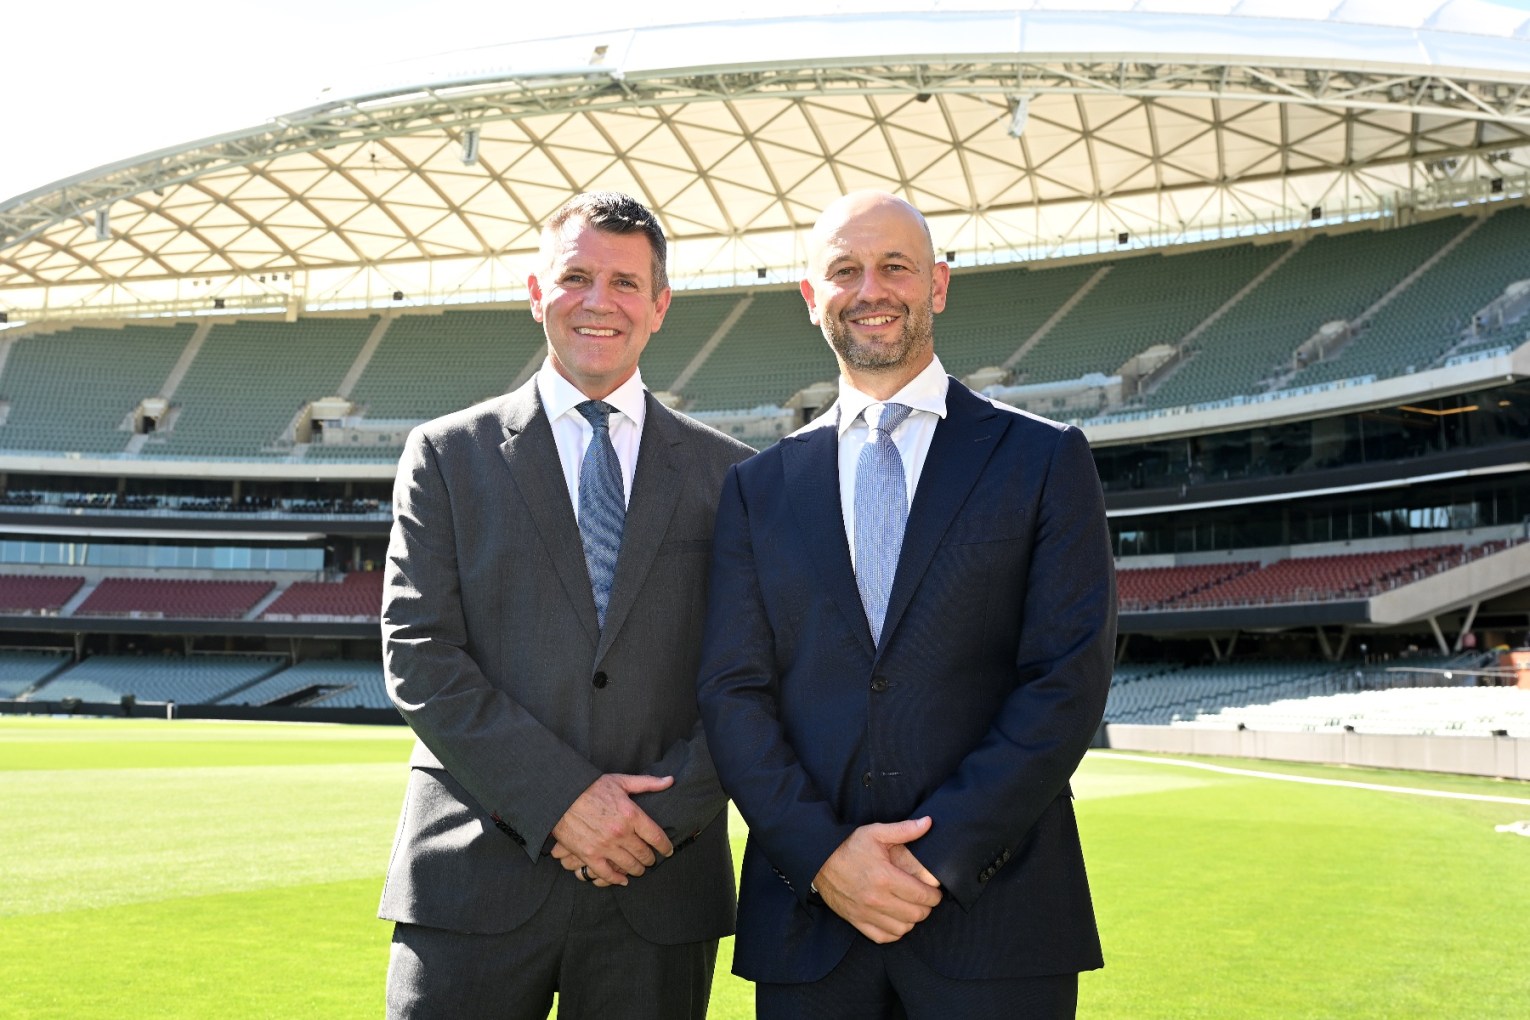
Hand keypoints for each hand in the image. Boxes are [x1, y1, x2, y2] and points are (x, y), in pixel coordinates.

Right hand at [550, 773, 674, 885]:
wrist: (561, 795)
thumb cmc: (591, 786)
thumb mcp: (621, 781)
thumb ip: (647, 783)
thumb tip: (670, 781)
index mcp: (632, 814)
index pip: (657, 837)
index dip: (665, 846)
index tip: (668, 850)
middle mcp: (621, 833)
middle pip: (644, 854)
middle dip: (650, 859)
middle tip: (651, 860)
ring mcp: (605, 846)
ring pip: (629, 865)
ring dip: (637, 870)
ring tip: (639, 869)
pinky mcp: (589, 855)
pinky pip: (607, 874)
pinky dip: (616, 880)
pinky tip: (622, 880)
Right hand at [812, 817, 941, 943]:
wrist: (819, 861)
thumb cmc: (849, 847)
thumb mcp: (876, 832)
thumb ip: (904, 830)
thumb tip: (928, 823)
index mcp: (885, 877)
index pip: (921, 896)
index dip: (934, 896)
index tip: (935, 892)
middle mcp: (877, 899)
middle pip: (915, 914)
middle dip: (926, 907)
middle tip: (925, 899)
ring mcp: (866, 913)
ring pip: (902, 928)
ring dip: (911, 920)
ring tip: (911, 908)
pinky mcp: (856, 921)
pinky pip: (883, 937)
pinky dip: (894, 932)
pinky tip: (896, 920)